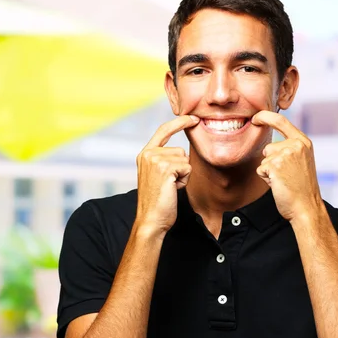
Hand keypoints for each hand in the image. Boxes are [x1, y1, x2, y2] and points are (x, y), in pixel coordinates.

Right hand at [135, 115, 198, 233]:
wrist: (151, 219)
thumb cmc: (157, 202)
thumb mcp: (157, 175)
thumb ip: (164, 160)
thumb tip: (182, 151)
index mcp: (145, 154)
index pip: (163, 130)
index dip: (179, 122)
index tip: (193, 117)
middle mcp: (148, 154)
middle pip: (180, 150)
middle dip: (181, 168)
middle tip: (168, 184)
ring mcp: (155, 160)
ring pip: (185, 160)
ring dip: (183, 175)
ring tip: (169, 187)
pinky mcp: (165, 168)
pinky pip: (187, 168)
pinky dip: (184, 180)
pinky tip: (172, 189)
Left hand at [252, 111, 322, 222]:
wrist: (306, 206)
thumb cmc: (302, 188)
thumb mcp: (301, 161)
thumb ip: (289, 149)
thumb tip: (270, 144)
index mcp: (303, 142)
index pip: (281, 121)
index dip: (265, 117)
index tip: (255, 117)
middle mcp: (295, 145)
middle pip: (269, 147)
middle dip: (271, 162)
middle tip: (286, 175)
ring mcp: (285, 154)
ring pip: (264, 159)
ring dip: (269, 170)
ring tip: (283, 180)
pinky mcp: (275, 165)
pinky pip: (260, 169)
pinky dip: (266, 178)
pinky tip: (278, 184)